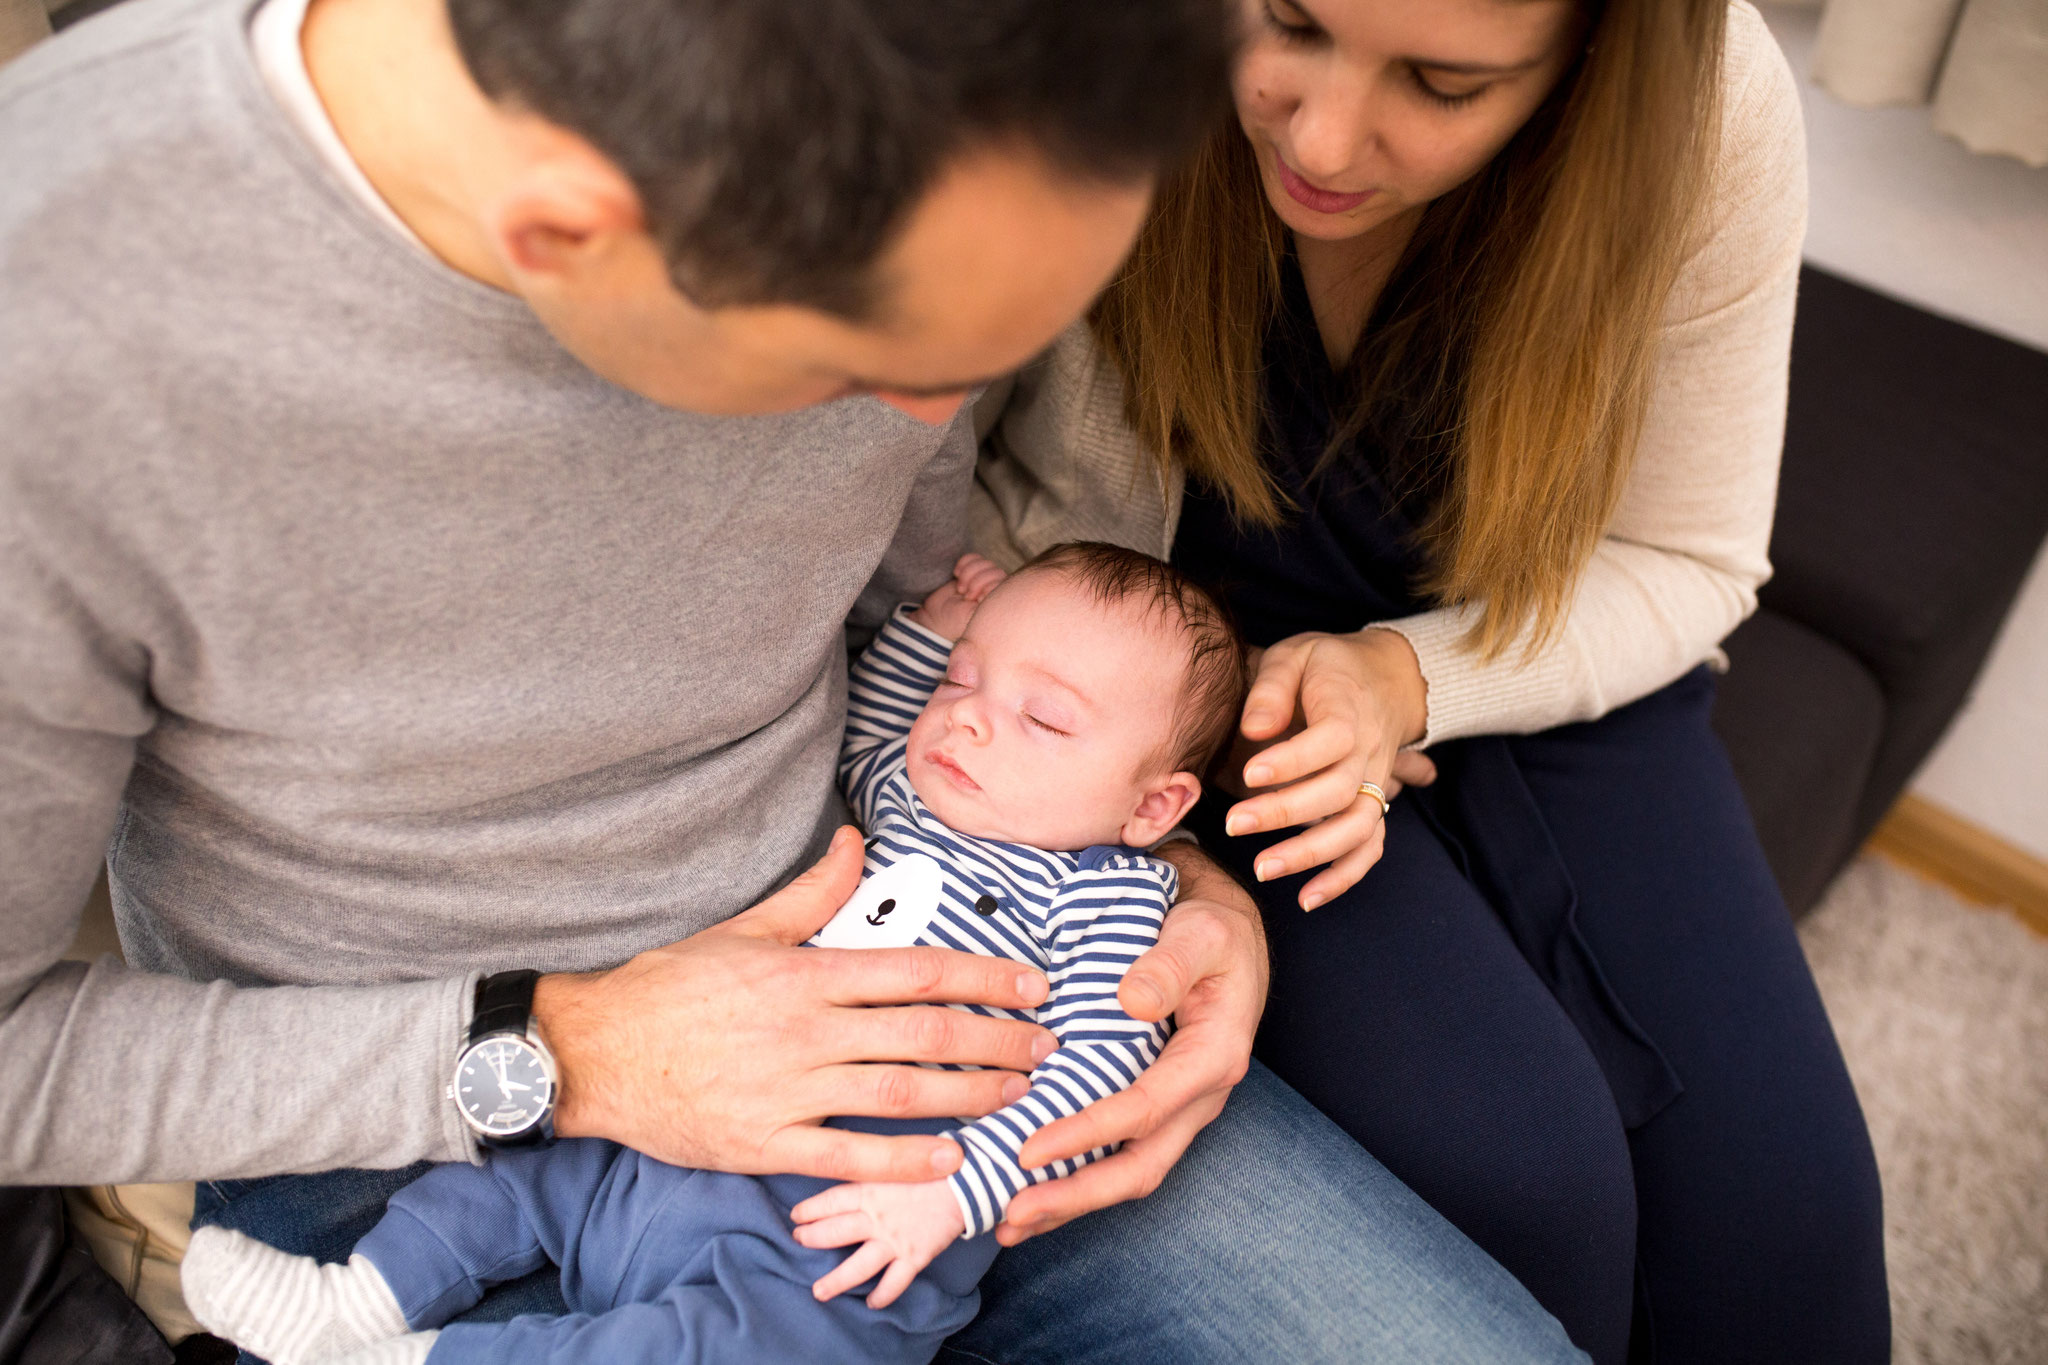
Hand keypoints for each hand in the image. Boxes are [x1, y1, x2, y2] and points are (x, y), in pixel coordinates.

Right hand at [533, 827, 1057, 1182]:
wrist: (595, 1052)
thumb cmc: (670, 987)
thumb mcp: (744, 928)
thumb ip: (812, 893)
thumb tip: (856, 842)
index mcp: (807, 972)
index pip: (918, 970)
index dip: (985, 977)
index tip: (1031, 988)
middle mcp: (807, 1029)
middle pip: (925, 1032)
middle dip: (996, 1040)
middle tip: (1046, 1047)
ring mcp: (788, 1089)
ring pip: (900, 1092)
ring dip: (969, 1094)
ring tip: (1015, 1095)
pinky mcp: (766, 1142)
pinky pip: (849, 1154)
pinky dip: (904, 1160)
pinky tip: (949, 1158)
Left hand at [790, 1175, 966, 1307]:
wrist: (968, 1178)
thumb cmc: (932, 1165)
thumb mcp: (896, 1159)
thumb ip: (874, 1168)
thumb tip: (854, 1166)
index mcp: (871, 1187)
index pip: (831, 1200)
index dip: (810, 1209)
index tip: (796, 1216)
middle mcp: (877, 1216)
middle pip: (835, 1232)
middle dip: (812, 1239)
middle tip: (798, 1242)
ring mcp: (895, 1239)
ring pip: (858, 1266)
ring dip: (836, 1281)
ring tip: (819, 1291)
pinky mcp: (915, 1255)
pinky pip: (894, 1282)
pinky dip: (882, 1295)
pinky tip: (871, 1302)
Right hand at [911, 553, 1007, 640]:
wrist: (935, 619)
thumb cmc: (956, 623)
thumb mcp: (974, 617)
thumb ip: (988, 603)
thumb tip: (995, 588)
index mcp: (998, 604)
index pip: (1003, 584)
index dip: (988, 587)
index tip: (975, 599)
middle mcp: (994, 592)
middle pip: (996, 572)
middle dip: (977, 582)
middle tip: (966, 596)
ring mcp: (983, 580)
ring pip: (985, 563)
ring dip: (969, 573)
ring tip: (960, 588)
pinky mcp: (971, 572)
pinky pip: (973, 557)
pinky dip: (964, 563)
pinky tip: (957, 574)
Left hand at [992, 843, 1264, 1244]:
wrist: (1229, 940)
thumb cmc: (1213, 933)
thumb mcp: (1200, 934)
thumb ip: (1169, 965)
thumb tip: (1132, 1000)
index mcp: (1213, 1058)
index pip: (1143, 1110)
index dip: (1086, 1133)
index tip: (1028, 1150)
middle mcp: (1198, 1097)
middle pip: (1139, 1166)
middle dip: (1074, 1196)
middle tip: (1013, 1215)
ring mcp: (1179, 1108)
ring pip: (1129, 1172)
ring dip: (1071, 1201)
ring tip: (1011, 1223)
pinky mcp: (1158, 1108)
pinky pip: (1120, 1154)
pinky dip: (1077, 1176)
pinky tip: (1032, 1189)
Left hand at [1223, 629, 1436, 909]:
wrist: (1388, 677)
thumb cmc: (1326, 666)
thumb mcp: (1295, 656)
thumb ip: (1271, 688)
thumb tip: (1253, 729)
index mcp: (1348, 713)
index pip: (1328, 742)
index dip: (1291, 761)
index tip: (1249, 772)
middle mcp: (1368, 754)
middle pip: (1336, 792)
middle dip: (1284, 813)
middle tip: (1233, 824)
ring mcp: (1374, 785)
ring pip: (1355, 828)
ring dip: (1311, 854)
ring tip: (1263, 868)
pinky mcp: (1373, 806)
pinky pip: (1369, 849)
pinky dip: (1343, 878)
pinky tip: (1307, 898)